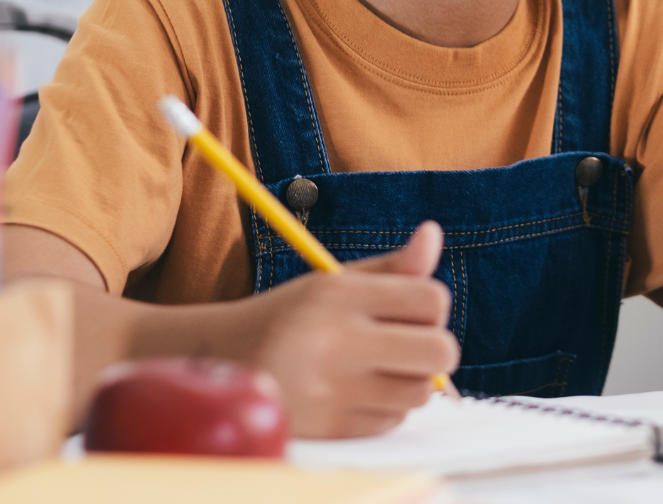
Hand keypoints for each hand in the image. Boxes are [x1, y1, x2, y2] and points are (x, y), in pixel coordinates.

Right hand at [243, 220, 458, 437]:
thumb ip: (393, 267)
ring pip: (420, 392)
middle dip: (434, 348)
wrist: (223, 364)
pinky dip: (386, 408)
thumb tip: (433, 232)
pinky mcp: (329, 429)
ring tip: (381, 368)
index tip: (412, 311)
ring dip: (411, 381)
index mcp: (338, 296)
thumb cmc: (293, 317)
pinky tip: (358, 392)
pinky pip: (392, 421)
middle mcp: (335, 342)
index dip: (431, 307)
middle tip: (410, 344)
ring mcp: (331, 391)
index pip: (431, 299)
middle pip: (439, 351)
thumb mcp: (335, 281)